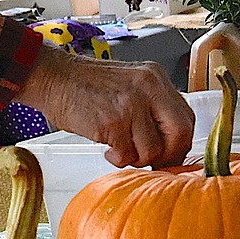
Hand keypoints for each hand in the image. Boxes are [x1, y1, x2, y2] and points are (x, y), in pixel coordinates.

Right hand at [16, 44, 194, 168]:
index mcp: (155, 78)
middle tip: (152, 161)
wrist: (53, 78)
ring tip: (118, 147)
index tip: (170, 153)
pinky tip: (107, 147)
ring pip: (152, 150)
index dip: (181, 141)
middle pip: (180, 133)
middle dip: (168, 155)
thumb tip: (170, 144)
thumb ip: (151, 106)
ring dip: (136, 158)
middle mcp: (148, 89)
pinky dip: (117, 158)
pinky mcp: (112, 123)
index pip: (186, 117)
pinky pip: (127, 155)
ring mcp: (130, 105)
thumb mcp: (128, 84)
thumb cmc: (85, 85)